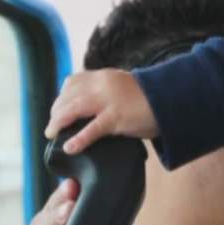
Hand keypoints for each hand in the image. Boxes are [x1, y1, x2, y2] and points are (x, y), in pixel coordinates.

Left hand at [44, 69, 158, 154]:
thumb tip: (92, 108)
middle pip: (68, 96)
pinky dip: (79, 139)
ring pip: (73, 109)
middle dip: (56, 112)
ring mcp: (109, 100)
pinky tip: (70, 147)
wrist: (172, 100)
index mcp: (104, 76)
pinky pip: (92, 129)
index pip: (72, 81)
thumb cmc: (150, 99)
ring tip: (52, 134)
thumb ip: (108, 93)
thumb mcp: (124, 87)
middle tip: (51, 127)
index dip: (61, 96)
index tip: (57, 109)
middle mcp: (102, 85)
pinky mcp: (117, 117)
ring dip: (58, 122)